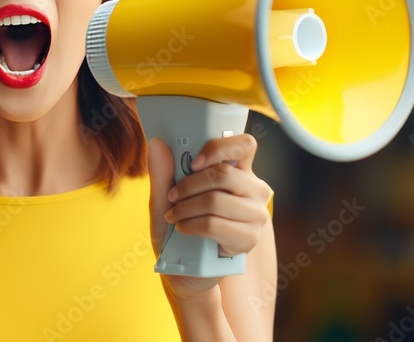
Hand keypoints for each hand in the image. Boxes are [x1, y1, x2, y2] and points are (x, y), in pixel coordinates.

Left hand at [147, 134, 271, 300]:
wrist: (187, 269)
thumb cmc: (180, 227)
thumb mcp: (165, 199)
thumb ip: (163, 173)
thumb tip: (157, 144)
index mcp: (239, 170)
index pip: (244, 145)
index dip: (219, 147)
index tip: (194, 162)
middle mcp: (254, 189)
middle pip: (224, 173)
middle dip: (189, 185)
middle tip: (173, 197)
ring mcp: (256, 214)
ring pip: (216, 200)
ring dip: (186, 208)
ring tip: (173, 215)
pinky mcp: (249, 238)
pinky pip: (214, 224)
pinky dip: (191, 225)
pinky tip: (183, 229)